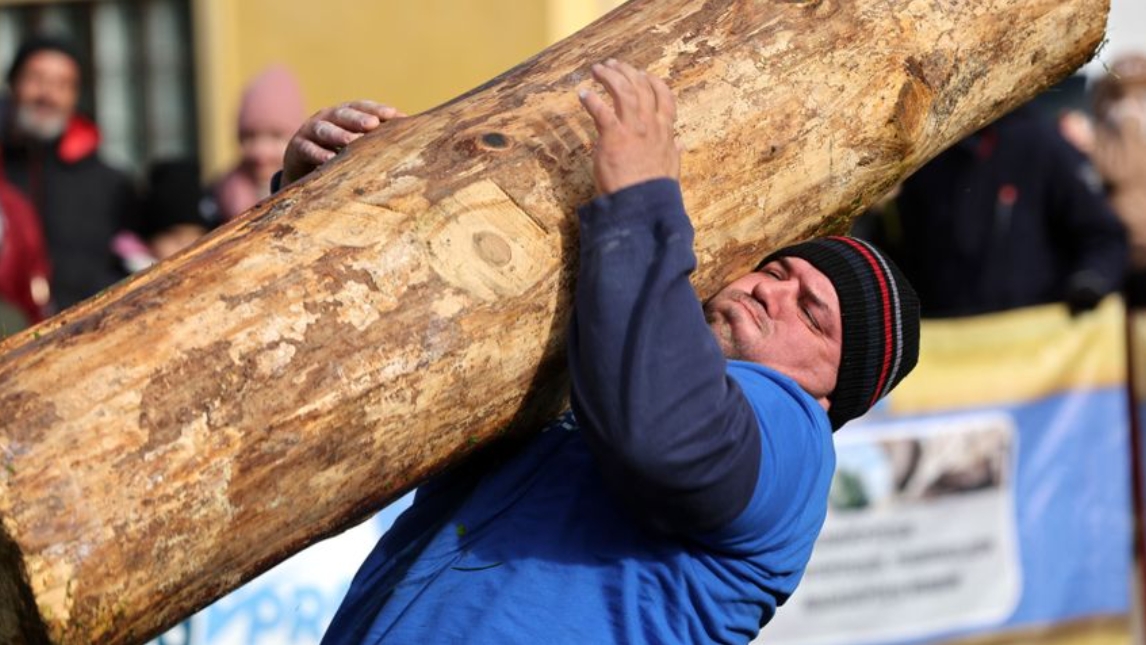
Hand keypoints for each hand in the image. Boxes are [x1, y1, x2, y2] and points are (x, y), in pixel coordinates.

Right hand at [281, 100, 405, 186]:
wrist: (300, 166)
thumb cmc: (337, 151)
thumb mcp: (355, 143)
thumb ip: (376, 137)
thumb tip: (412, 131)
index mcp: (344, 113)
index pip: (362, 107)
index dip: (377, 109)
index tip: (395, 115)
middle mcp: (326, 117)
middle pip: (343, 114)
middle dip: (359, 119)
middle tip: (373, 125)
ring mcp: (309, 131)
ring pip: (324, 129)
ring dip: (339, 135)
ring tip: (352, 141)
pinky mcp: (296, 148)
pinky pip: (307, 149)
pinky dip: (318, 154)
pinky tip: (329, 160)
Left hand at [578, 59, 679, 194]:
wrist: (642, 204)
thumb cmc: (654, 190)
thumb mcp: (671, 168)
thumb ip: (674, 152)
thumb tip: (680, 142)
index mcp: (664, 131)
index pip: (664, 97)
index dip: (652, 81)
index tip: (642, 74)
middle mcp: (650, 124)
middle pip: (641, 87)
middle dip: (627, 72)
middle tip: (613, 64)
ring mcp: (633, 129)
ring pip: (623, 91)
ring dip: (610, 76)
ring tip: (598, 69)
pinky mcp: (613, 137)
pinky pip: (601, 110)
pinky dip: (591, 100)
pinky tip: (583, 94)